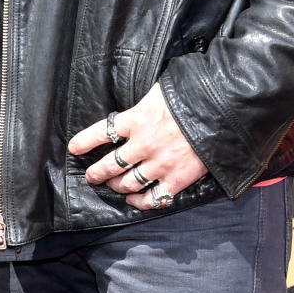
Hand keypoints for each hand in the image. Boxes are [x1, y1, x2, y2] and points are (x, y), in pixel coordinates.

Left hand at [68, 84, 207, 208]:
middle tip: (92, 176)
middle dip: (97, 172)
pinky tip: (134, 201)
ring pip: (128, 183)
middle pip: (111, 164)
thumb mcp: (159, 90)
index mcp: (136, 118)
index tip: (74, 148)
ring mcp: (159, 164)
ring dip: (116, 186)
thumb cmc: (190, 95)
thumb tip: (139, 105)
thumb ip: (145, 103)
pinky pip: (153, 198)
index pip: (101, 131)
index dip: (85, 141)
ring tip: (111, 186)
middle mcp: (142, 144)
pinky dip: (140, 202)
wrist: (219, 110)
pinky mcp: (176, 179)